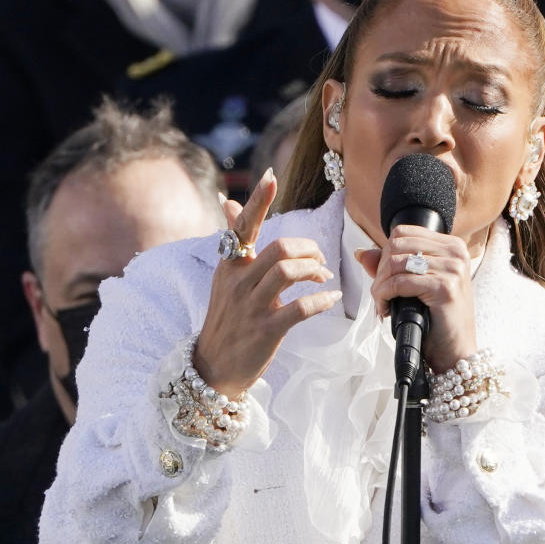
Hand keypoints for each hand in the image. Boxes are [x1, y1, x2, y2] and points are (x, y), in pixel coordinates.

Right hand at [193, 170, 341, 397]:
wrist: (214, 366)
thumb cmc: (227, 318)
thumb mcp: (225, 277)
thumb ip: (234, 240)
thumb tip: (228, 201)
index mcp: (229, 265)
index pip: (243, 226)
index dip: (258, 201)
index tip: (271, 177)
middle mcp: (238, 282)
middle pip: (279, 248)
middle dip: (308, 249)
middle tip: (318, 259)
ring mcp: (251, 307)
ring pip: (288, 272)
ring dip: (313, 270)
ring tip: (322, 277)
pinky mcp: (266, 331)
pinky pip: (299, 308)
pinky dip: (320, 300)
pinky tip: (330, 297)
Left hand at [356, 224, 477, 372]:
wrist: (455, 351)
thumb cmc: (437, 319)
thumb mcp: (416, 285)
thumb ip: (392, 266)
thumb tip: (362, 253)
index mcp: (451, 246)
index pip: (404, 232)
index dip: (385, 253)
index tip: (384, 277)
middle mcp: (455, 252)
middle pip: (397, 245)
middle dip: (380, 270)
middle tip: (380, 293)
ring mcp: (452, 269)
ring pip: (396, 263)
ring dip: (380, 285)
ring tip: (382, 302)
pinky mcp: (445, 287)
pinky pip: (400, 283)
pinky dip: (385, 295)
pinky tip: (386, 308)